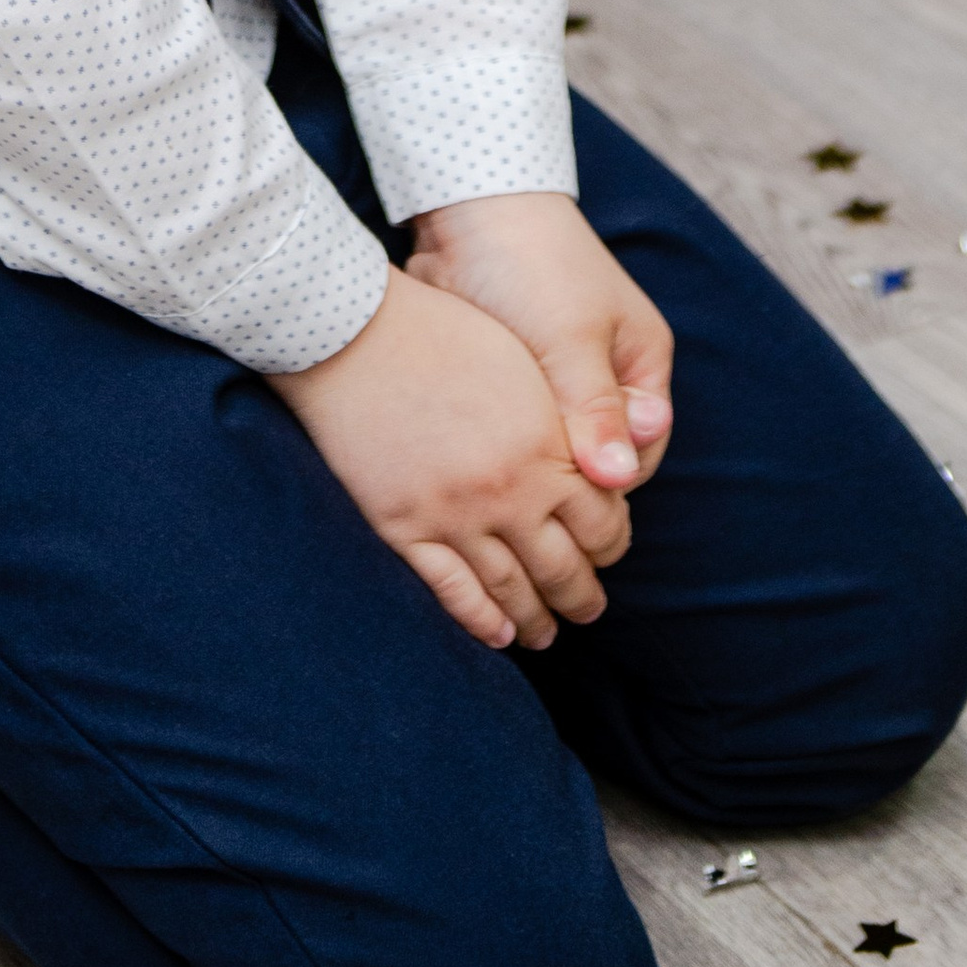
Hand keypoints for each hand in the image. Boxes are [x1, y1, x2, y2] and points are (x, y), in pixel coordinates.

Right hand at [266, 266, 630, 651]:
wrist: (355, 332)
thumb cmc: (444, 331)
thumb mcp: (525, 365)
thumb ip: (565, 419)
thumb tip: (602, 463)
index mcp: (547, 448)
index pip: (603, 523)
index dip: (611, 544)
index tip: (607, 550)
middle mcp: (510, 493)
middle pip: (564, 567)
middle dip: (582, 595)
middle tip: (589, 609)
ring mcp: (455, 517)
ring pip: (512, 590)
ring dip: (537, 618)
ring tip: (548, 633)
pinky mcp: (405, 529)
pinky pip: (453, 592)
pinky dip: (481, 621)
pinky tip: (499, 635)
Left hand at [407, 192, 672, 494]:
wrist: (467, 207)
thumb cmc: (533, 264)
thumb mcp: (571, 339)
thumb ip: (596, 411)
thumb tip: (617, 480)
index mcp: (641, 363)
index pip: (638, 455)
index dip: (603, 480)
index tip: (559, 483)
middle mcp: (606, 374)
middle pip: (593, 455)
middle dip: (561, 469)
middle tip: (520, 471)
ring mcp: (559, 375)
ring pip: (551, 445)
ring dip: (528, 452)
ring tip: (494, 451)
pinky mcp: (513, 374)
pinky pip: (516, 425)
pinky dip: (500, 434)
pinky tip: (473, 437)